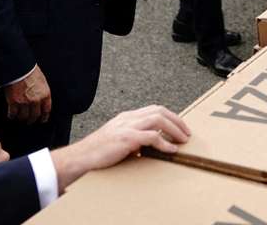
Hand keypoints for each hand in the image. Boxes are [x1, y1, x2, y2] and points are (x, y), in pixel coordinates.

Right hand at [3, 66, 51, 123]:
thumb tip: (40, 97)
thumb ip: (42, 90)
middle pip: (34, 116)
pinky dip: (11, 115)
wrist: (19, 67)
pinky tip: (11, 115)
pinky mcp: (14, 102)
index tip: (42, 120)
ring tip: (19, 118)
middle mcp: (36, 100)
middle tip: (29, 121)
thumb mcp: (41, 80)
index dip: (44, 117)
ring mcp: (25, 102)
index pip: (46, 110)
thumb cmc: (29, 70)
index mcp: (45, 94)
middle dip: (31, 120)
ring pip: (24, 117)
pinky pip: (13, 114)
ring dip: (21, 118)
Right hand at [50, 105, 189, 191]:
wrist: (79, 158)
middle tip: (187, 133)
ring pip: (158, 119)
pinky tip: (171, 150)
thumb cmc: (97, 152)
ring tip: (183, 140)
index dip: (170, 117)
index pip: (154, 109)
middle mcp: (128, 118)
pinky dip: (165, 143)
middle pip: (159, 110)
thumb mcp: (118, 141)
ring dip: (175, 129)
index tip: (180, 127)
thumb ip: (134, 139)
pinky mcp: (126, 138)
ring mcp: (127, 126)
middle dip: (177, 121)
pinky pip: (152, 136)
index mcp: (126, 117)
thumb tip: (151, 145)